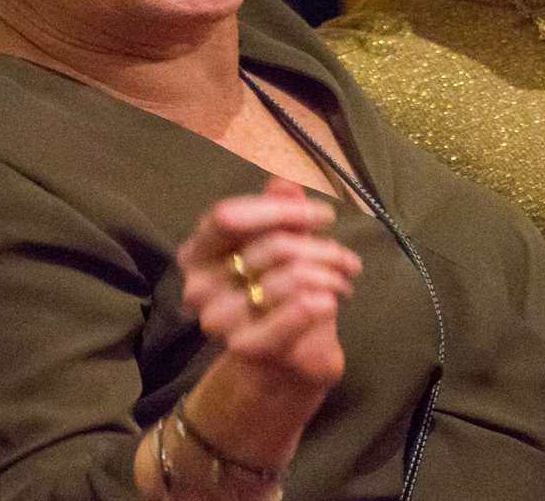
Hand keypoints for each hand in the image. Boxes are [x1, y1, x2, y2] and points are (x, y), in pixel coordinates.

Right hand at [177, 178, 362, 391]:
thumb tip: (283, 184)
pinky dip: (322, 299)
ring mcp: (218, 319)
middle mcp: (199, 286)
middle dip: (322, 248)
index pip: (229, 216)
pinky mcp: (246, 346)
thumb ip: (280, 214)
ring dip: (330, 275)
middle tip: (347, 260)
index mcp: (198, 253)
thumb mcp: (283, 248)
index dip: (281, 210)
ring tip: (344, 282)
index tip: (325, 215)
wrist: (284, 360)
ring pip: (290, 276)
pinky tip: (332, 300)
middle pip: (273, 245)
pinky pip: (294, 310)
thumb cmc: (281, 297)